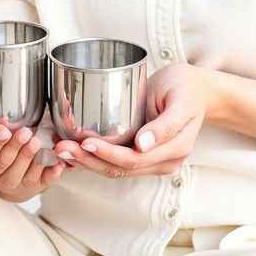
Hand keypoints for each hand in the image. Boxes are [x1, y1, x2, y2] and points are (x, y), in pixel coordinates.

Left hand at [53, 62, 206, 177]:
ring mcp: (151, 160)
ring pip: (114, 168)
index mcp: (174, 149)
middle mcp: (162, 160)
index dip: (107, 154)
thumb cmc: (187, 87)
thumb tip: (143, 145)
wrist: (196, 88)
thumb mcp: (181, 100)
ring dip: (85, 161)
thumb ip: (166, 124)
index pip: (134, 159)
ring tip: (60, 149)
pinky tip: (73, 150)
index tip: (85, 143)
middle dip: (88, 160)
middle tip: (62, 147)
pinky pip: (115, 161)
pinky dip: (92, 157)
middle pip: (119, 168)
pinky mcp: (140, 153)